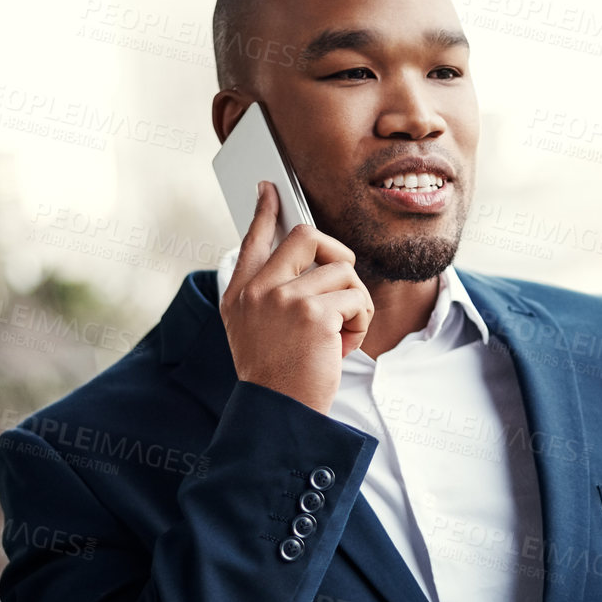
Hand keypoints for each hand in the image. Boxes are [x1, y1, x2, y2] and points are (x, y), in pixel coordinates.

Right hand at [220, 181, 373, 414]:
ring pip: (342, 270)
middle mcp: (257, 291)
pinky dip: (360, 324)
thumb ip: (266, 296)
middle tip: (343, 285)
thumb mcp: (256, 332)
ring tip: (339, 335)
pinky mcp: (313, 313)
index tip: (270, 188)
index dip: (265, 211)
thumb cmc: (278, 377)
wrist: (280, 414)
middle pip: (307, 236)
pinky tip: (343, 347)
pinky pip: (356, 298)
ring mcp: (284, 299)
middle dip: (337, 255)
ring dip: (353, 304)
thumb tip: (296, 260)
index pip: (253, 239)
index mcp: (240, 295)